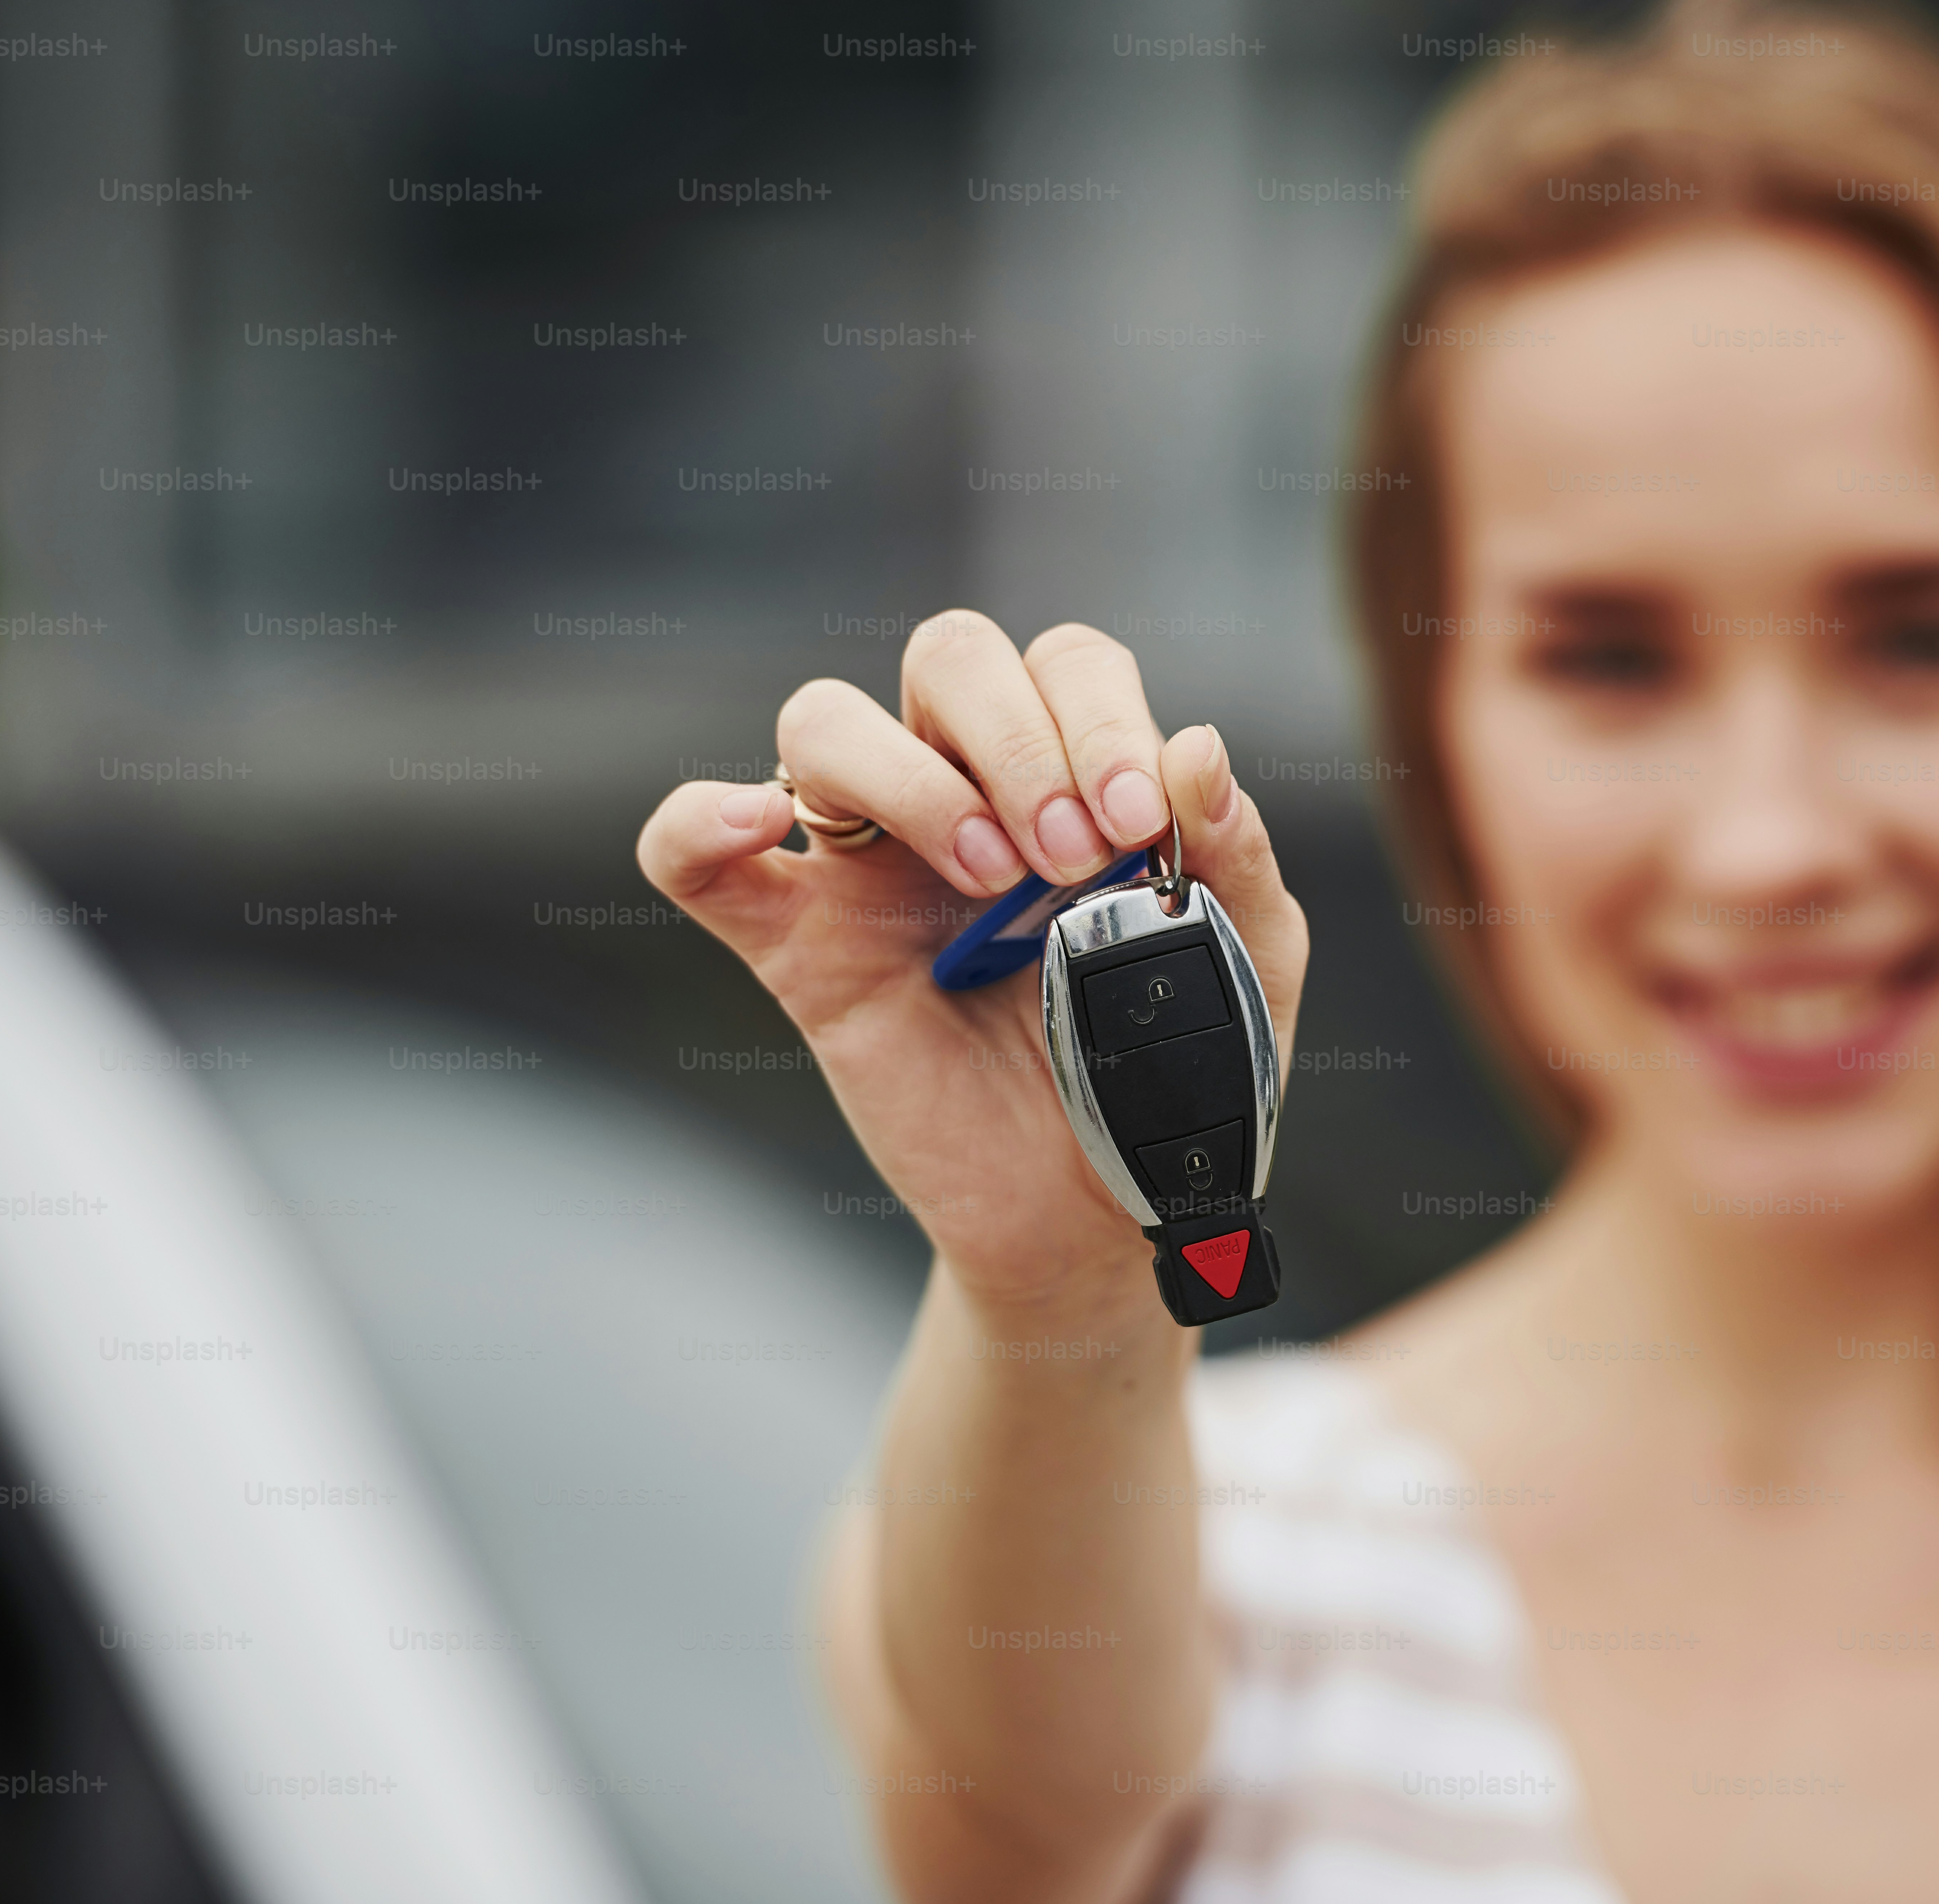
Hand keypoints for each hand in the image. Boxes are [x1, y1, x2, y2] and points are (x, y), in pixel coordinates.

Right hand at [638, 612, 1308, 1322]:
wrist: (1108, 1212)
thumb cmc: (1173, 1068)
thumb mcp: (1245, 962)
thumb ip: (1234, 857)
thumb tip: (1197, 751)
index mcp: (1074, 774)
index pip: (1066, 665)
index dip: (1100, 718)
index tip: (1137, 824)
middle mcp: (965, 790)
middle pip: (950, 657)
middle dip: (1017, 738)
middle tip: (1067, 858)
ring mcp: (870, 864)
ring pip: (824, 721)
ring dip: (908, 777)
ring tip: (984, 879)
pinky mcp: (799, 948)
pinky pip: (693, 856)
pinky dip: (698, 821)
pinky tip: (754, 826)